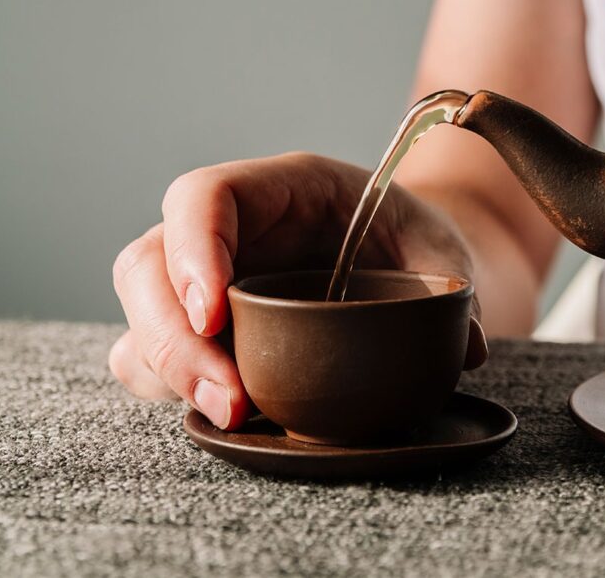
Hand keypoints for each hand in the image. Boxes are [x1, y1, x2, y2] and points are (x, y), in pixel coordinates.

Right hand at [108, 152, 487, 429]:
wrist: (404, 262)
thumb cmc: (414, 245)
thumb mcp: (441, 254)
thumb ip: (452, 290)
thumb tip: (464, 346)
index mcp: (281, 188)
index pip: (204, 196)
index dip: (193, 249)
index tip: (217, 314)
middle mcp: (229, 230)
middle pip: (148, 263)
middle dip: (174, 336)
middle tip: (233, 400)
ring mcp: (206, 279)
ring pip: (141, 316)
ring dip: (170, 371)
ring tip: (235, 416)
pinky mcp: (205, 329)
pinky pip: (153, 356)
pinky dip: (174, 388)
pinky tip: (227, 413)